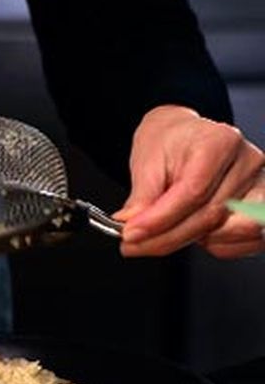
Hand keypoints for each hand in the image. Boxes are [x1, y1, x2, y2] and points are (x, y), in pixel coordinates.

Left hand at [115, 105, 264, 257]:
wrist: (185, 137)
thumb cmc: (169, 144)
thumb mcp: (146, 162)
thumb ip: (141, 198)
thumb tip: (133, 228)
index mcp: (219, 142)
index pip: (193, 191)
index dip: (160, 218)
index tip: (131, 233)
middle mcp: (247, 162)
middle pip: (210, 215)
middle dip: (167, 237)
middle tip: (133, 244)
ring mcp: (259, 185)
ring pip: (227, 231)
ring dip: (190, 241)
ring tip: (160, 234)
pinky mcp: (261, 206)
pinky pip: (245, 240)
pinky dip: (214, 245)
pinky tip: (187, 234)